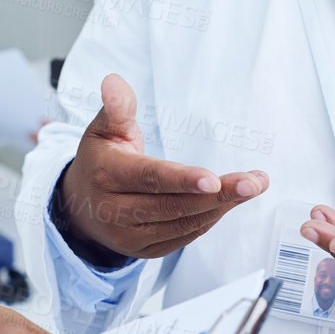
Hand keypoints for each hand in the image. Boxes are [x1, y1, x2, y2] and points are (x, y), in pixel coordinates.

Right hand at [56, 74, 267, 265]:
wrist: (80, 207)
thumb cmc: (100, 161)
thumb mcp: (103, 130)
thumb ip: (117, 108)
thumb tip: (113, 82)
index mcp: (106, 175)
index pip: (149, 178)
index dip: (182, 180)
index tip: (213, 179)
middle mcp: (115, 211)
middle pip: (173, 205)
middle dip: (218, 195)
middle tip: (254, 182)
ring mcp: (130, 236)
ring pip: (183, 224)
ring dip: (221, 206)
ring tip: (251, 187)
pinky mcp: (145, 251)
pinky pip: (184, 237)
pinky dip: (209, 219)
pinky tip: (228, 202)